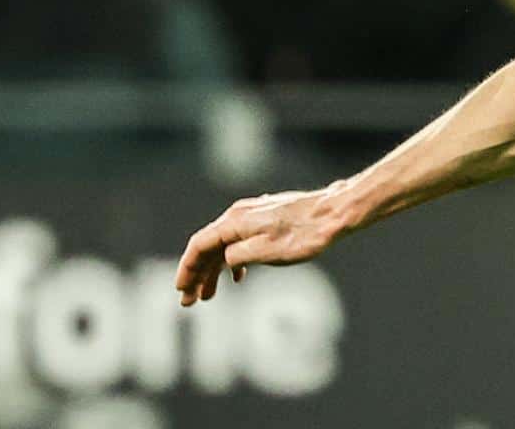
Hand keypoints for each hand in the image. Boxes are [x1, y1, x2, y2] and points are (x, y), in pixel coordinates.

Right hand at [175, 185, 347, 306]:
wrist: (335, 213)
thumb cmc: (304, 234)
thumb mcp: (266, 251)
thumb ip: (238, 256)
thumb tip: (226, 260)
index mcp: (236, 221)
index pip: (200, 244)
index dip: (187, 268)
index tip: (180, 289)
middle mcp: (240, 215)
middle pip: (209, 246)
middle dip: (197, 274)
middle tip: (189, 301)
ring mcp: (255, 216)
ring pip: (225, 245)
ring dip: (214, 270)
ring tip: (208, 295)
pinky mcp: (268, 220)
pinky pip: (241, 241)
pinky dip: (233, 261)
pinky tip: (237, 278)